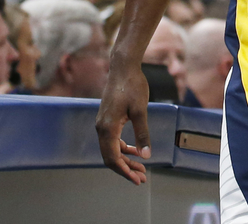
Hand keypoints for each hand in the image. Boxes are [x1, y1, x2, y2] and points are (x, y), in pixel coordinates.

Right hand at [95, 61, 151, 183]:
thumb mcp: (141, 110)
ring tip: (141, 168)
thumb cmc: (132, 86)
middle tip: (142, 178)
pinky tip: (135, 151)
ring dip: (126, 159)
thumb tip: (146, 155)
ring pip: (112, 149)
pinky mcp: (107, 119)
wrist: (123, 68)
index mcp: (107, 128)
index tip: (137, 179)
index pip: (112, 158)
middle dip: (126, 168)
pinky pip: (113, 140)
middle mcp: (101, 128)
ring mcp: (102, 124)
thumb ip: (142, 133)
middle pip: (111, 157)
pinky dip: (123, 148)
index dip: (124, 171)